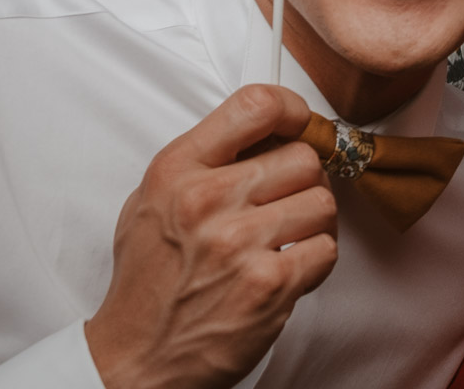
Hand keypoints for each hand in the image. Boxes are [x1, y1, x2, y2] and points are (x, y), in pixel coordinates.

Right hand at [84, 85, 338, 388]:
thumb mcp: (153, 200)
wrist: (137, 357)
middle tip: (285, 203)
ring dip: (313, 222)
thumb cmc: (149, 279)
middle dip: (303, 181)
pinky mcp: (269, 284)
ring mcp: (239, 243)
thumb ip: (205, 159)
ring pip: (324, 201)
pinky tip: (286, 270)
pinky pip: (326, 248)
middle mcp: (207, 200)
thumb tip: (269, 131)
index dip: (294, 111)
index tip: (300, 126)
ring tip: (285, 239)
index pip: (256, 105)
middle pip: (303, 157)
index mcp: (177, 169)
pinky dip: (315, 260)